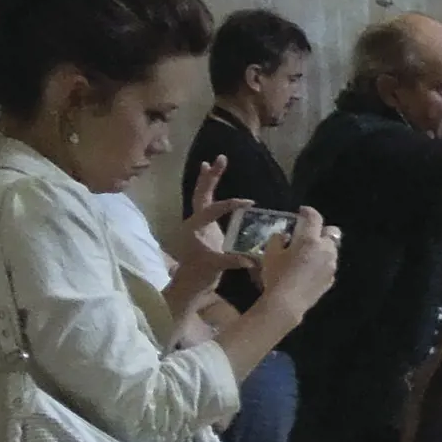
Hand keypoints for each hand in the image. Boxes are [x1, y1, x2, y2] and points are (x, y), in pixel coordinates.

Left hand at [166, 155, 238, 306]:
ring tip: (212, 161)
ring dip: (208, 178)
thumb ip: (232, 261)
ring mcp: (198, 222)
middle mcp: (194, 220)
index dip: (232, 204)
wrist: (190, 283)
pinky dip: (209, 188)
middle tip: (219, 158)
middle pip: (201, 194)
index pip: (214, 209)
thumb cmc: (200, 274)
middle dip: (210, 177)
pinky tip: (212, 176)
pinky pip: (206, 202)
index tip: (250, 202)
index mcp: (195, 227)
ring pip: (201, 195)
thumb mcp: (216, 266)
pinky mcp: (203, 225)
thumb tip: (252, 259)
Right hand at [255, 203, 340, 316]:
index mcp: (310, 239)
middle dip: (321, 231)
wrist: (287, 303)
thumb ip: (279, 238)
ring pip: (331, 250)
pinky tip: (309, 270)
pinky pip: (328, 265)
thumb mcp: (270, 252)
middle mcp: (326, 250)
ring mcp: (331, 265)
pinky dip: (321, 263)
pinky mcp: (331, 279)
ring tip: (307, 254)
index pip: (314, 217)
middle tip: (307, 236)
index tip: (302, 211)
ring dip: (322, 248)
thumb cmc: (276, 275)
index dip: (308, 212)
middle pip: (331, 232)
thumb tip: (286, 236)